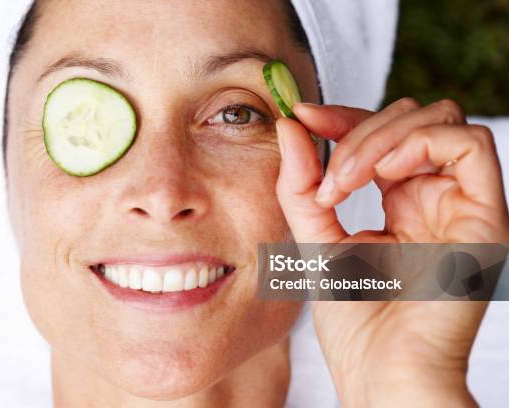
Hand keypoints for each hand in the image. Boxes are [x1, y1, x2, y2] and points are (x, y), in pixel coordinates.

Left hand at [275, 98, 508, 406]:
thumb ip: (301, 185)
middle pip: (411, 119)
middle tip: (325, 175)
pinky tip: (382, 174)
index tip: (300, 117)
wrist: (381, 372)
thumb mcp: (314, 240)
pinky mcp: (486, 216)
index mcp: (402, 203)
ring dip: (381, 138)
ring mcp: (461, 204)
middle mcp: (435, 198)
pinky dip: (419, 144)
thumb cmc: (353, 320)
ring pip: (440, 121)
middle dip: (357, 130)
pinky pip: (469, 145)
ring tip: (343, 182)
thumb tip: (290, 125)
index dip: (342, 118)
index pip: (381, 135)